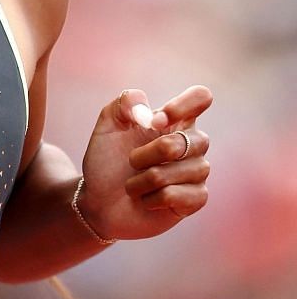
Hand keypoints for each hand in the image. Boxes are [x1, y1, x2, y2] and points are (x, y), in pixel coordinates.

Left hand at [78, 86, 213, 240]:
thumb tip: (144, 106)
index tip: (155, 122)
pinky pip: (177, 194)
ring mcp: (197, 171)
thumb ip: (122, 104)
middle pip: (187, 141)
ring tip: (134, 184)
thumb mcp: (106, 128)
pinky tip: (146, 200)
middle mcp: (192, 143)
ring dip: (144, 179)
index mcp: (175, 121)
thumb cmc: (107, 162)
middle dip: (148, 153)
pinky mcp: (196, 198)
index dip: (182, 106)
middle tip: (131, 161)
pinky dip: (151, 198)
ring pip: (181, 170)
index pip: (200, 97)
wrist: (98, 201)